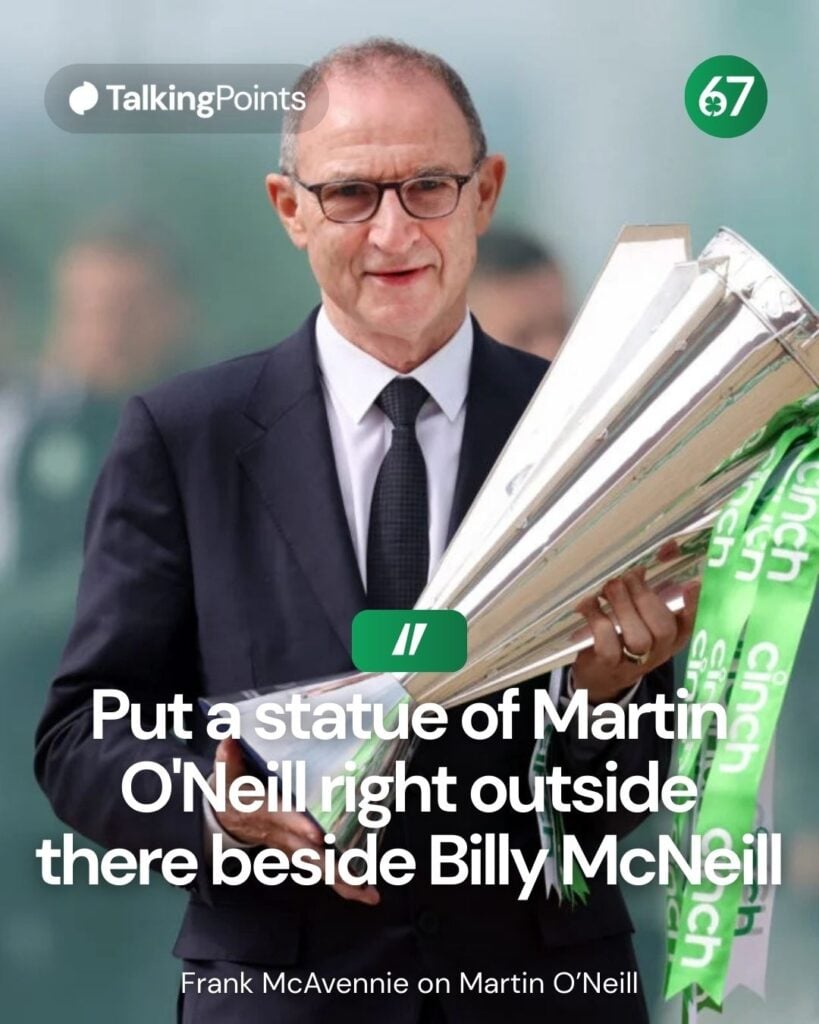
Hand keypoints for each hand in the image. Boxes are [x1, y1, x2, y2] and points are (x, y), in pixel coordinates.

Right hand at [213, 738, 379, 905]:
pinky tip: (365, 891)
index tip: (316, 834)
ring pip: (318, 866)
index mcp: (265, 812)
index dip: (297, 826)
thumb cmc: (233, 792)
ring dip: (343, 881)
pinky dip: (343, 882)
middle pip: (307, 854)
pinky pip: (323, 869)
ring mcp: (292, 846)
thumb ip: (229, 759)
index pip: (282, 818)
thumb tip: (230, 741)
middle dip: (330, 868)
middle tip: (355, 880)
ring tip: (368, 893)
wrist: (227, 817)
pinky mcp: (300, 851)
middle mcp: (281, 834)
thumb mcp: (227, 775)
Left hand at [572, 569, 699, 703]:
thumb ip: (644, 593)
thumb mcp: (639, 617)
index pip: (691, 623)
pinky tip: (590, 604)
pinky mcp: (608, 665)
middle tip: (627, 577)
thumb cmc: (624, 637)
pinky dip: (597, 619)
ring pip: (638, 639)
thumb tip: (640, 567)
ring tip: (609, 588)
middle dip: (644, 597)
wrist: (600, 675)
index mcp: (673, 636)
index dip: (693, 605)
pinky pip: (607, 644)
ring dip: (622, 606)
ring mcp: (634, 662)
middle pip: (664, 629)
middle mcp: (659, 652)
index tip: (692, 584)